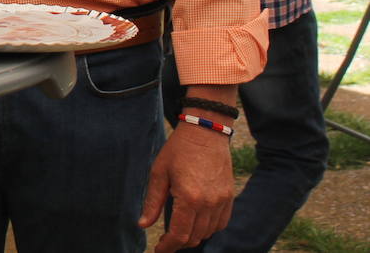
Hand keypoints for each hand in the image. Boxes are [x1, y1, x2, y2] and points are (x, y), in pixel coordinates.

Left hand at [139, 123, 234, 251]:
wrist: (205, 132)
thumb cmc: (178, 150)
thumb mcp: (158, 173)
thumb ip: (152, 202)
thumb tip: (143, 224)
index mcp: (189, 198)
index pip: (180, 234)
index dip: (168, 246)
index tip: (159, 250)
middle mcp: (209, 203)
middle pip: (195, 237)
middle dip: (179, 243)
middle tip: (166, 241)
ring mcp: (222, 201)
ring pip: (208, 232)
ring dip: (193, 236)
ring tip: (179, 230)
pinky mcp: (230, 197)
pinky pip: (221, 223)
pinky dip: (209, 228)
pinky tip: (196, 222)